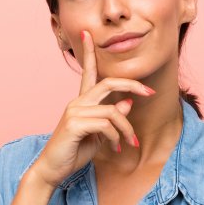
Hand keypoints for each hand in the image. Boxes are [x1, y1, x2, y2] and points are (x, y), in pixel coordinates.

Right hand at [30, 29, 155, 188]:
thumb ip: (111, 119)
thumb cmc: (73, 152)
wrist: (52, 170)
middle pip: (108, 83)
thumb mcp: (99, 135)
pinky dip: (116, 136)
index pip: (87, 72)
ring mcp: (74, 112)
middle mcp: (77, 102)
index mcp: (81, 102)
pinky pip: (106, 124)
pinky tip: (115, 148)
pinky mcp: (75, 124)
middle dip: (132, 85)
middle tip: (151, 93)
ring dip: (127, 129)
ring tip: (130, 144)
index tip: (88, 34)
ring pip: (113, 111)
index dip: (89, 53)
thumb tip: (127, 104)